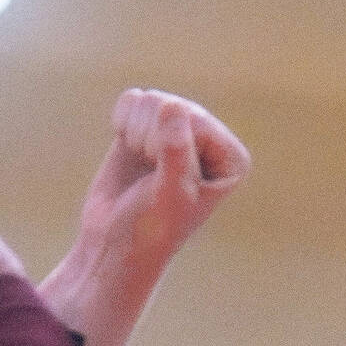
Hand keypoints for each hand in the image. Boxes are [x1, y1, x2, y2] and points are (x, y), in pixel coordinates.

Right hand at [62, 88, 249, 309]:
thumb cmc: (151, 230)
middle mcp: (210, 139)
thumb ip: (175, 153)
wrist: (114, 245)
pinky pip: (132, 100)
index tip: (169, 187)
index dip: (171, 150)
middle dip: (151, 143)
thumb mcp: (169, 197)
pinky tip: (129, 150)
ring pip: (151, 100)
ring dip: (136, 136)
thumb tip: (171, 106)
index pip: (197, 121)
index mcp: (230, 158)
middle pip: (172, 105)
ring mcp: (178, 130)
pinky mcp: (148, 125)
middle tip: (152, 180)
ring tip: (143, 168)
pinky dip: (122, 123)